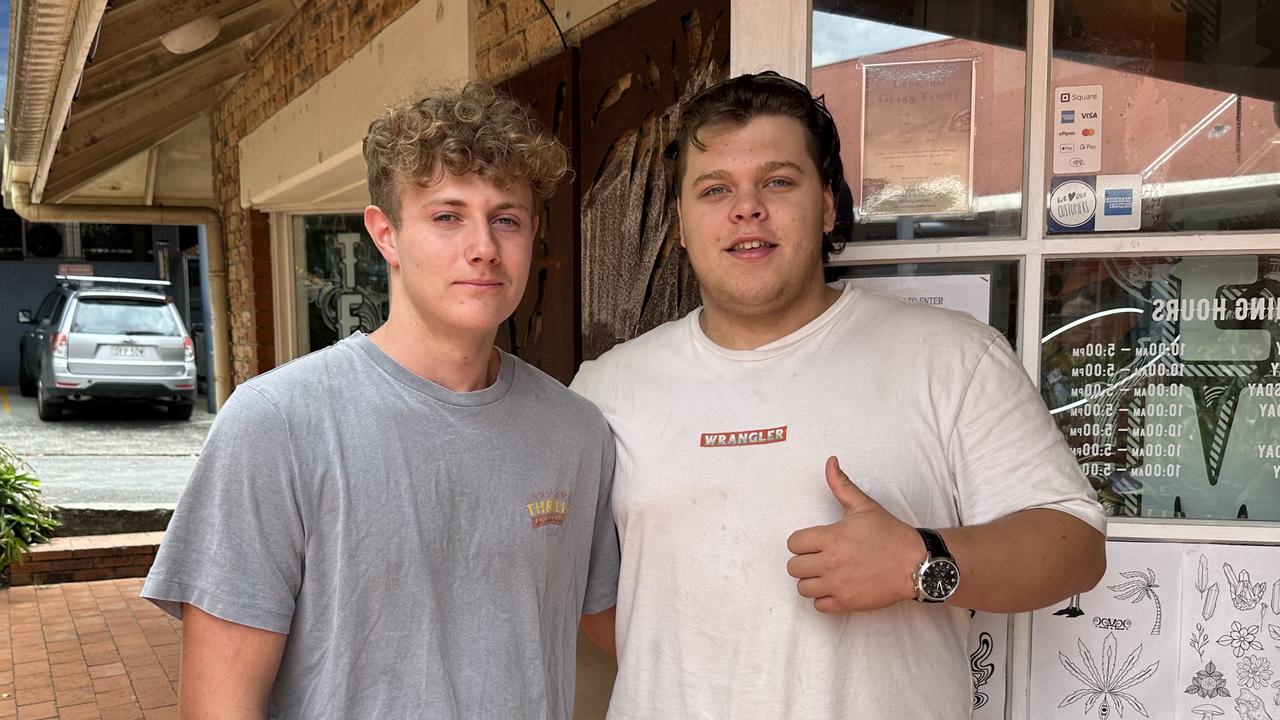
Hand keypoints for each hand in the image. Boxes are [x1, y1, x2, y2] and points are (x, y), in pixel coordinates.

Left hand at [786, 456, 923, 612]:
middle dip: (804, 561)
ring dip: (811, 581)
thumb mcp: (864, 505)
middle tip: (819, 558)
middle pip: (793, 567)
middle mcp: (830, 563)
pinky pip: (818, 606)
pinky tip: (834, 588)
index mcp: (831, 538)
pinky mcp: (847, 603)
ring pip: (803, 588)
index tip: (814, 542)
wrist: (916, 563)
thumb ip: (842, 485)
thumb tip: (830, 462)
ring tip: (825, 574)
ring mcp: (838, 585)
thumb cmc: (890, 533)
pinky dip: (823, 599)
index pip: (793, 543)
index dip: (801, 542)